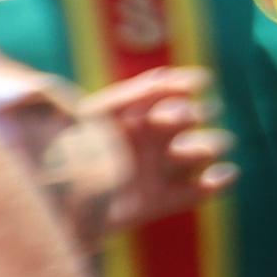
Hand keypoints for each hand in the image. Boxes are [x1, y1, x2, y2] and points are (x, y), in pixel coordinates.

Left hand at [45, 67, 237, 237]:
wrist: (53, 201)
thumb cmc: (68, 151)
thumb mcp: (97, 116)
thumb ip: (132, 97)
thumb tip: (169, 75)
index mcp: (134, 113)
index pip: (173, 90)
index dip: (188, 85)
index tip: (199, 83)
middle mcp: (151, 138)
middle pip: (194, 117)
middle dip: (197, 114)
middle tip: (182, 118)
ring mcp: (159, 169)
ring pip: (204, 150)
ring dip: (211, 145)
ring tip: (204, 148)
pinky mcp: (162, 200)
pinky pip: (201, 190)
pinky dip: (219, 182)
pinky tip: (223, 174)